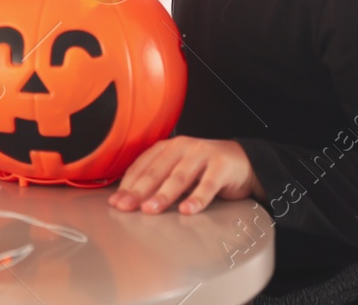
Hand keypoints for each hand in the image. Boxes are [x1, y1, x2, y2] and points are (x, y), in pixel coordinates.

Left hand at [109, 136, 261, 215]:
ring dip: (163, 195)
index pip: (142, 166)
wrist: (242, 161)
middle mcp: (182, 147)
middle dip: (138, 191)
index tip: (115, 202)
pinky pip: (208, 185)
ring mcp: (202, 154)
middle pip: (157, 171)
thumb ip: (158, 180)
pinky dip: (197, 198)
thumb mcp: (178, 170)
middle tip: (125, 207)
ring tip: (150, 210)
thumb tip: (128, 199)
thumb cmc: (204, 169)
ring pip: (179, 177)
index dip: (127, 184)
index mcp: (167, 147)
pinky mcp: (222, 166)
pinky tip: (187, 210)